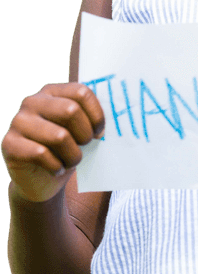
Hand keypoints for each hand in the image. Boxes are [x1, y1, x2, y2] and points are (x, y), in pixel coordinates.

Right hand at [1, 83, 104, 202]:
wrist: (41, 181)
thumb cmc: (65, 151)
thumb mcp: (80, 132)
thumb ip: (91, 120)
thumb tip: (112, 121)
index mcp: (52, 92)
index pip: (81, 92)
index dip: (97, 115)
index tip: (100, 133)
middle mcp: (32, 102)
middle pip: (71, 111)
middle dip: (85, 135)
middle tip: (84, 147)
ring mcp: (18, 122)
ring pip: (59, 136)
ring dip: (72, 156)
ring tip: (70, 161)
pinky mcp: (9, 144)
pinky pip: (41, 154)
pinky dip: (56, 167)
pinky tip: (56, 170)